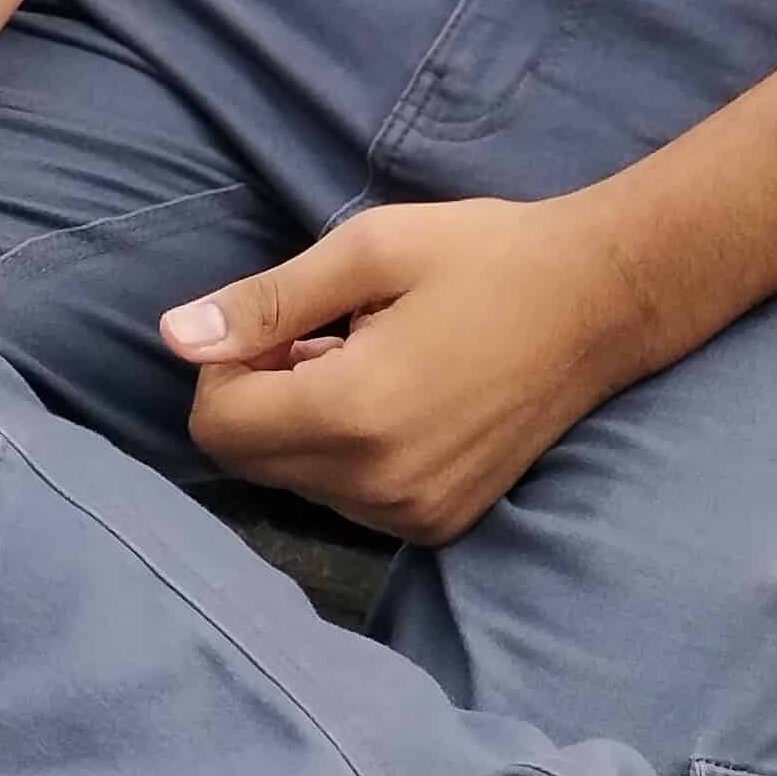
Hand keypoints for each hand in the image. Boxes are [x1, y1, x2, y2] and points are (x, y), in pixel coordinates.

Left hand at [163, 196, 649, 546]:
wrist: (602, 303)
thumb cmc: (486, 257)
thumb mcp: (370, 249)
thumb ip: (267, 301)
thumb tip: (175, 337)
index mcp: (353, 414)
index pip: (217, 425)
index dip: (228, 366)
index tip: (286, 322)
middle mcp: (377, 485)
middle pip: (250, 461)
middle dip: (264, 396)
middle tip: (332, 336)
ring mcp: (413, 516)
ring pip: (297, 482)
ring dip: (308, 425)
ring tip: (377, 363)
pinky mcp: (439, 525)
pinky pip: (349, 500)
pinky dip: (352, 454)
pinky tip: (406, 400)